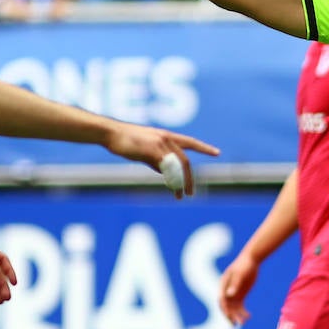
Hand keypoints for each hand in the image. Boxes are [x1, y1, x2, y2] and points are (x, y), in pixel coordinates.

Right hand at [103, 123, 219, 198]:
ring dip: (180, 182)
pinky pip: (167, 168)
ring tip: (181, 195)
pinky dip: (171, 179)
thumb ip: (157, 160)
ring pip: (177, 166)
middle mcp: (166, 138)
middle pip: (185, 160)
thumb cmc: (125, 141)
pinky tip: (172, 188)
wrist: (110, 134)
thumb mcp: (145, 150)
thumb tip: (166, 173)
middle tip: (190, 193)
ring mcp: (160, 144)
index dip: (204, 147)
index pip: (190, 142)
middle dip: (189, 178)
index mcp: (166, 136)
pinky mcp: (152, 151)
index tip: (217, 153)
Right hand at [218, 250, 259, 324]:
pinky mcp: (241, 296)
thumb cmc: (244, 265)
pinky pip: (241, 307)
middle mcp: (226, 291)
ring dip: (237, 316)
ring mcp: (233, 294)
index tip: (229, 316)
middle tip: (235, 324)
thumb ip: (235, 284)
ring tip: (243, 323)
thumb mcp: (240, 274)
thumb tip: (229, 295)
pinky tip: (249, 316)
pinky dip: (244, 313)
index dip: (224, 309)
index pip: (221, 300)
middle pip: (226, 307)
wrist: (251, 260)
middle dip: (229, 316)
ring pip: (233, 309)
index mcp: (223, 285)